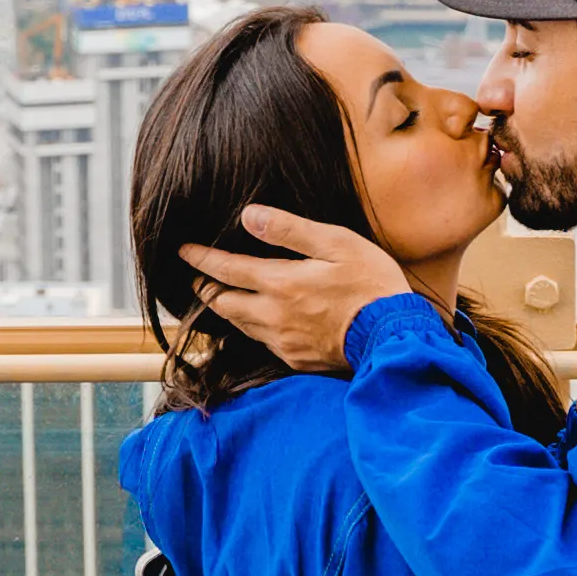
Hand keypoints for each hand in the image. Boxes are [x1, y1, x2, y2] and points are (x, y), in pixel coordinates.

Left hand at [182, 204, 411, 372]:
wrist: (393, 336)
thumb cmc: (370, 284)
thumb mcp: (335, 244)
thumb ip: (288, 230)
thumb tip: (248, 216)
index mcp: (279, 284)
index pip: (225, 270)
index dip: (201, 259)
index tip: (184, 251)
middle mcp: (273, 316)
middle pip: (223, 304)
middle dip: (207, 288)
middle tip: (199, 277)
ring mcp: (283, 342)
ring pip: (240, 325)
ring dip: (227, 309)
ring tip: (223, 296)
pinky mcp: (296, 359)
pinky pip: (263, 342)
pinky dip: (254, 327)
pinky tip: (261, 320)